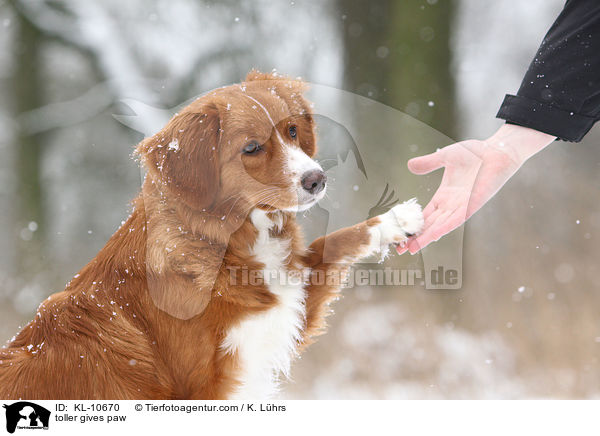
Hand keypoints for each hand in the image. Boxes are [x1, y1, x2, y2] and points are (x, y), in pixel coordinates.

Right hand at [398, 124, 555, 253]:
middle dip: (416, 238)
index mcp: (444, 196)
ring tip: (412, 249)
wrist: (497, 151)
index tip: (400, 236)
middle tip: (400, 250)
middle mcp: (451, 205)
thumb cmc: (475, 153)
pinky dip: (444, 228)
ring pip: (440, 226)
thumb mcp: (445, 157)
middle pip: (429, 226)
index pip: (425, 216)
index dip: (413, 226)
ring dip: (426, 238)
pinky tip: (433, 236)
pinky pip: (456, 220)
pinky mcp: (472, 205)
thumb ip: (428, 163)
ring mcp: (462, 207)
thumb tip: (409, 165)